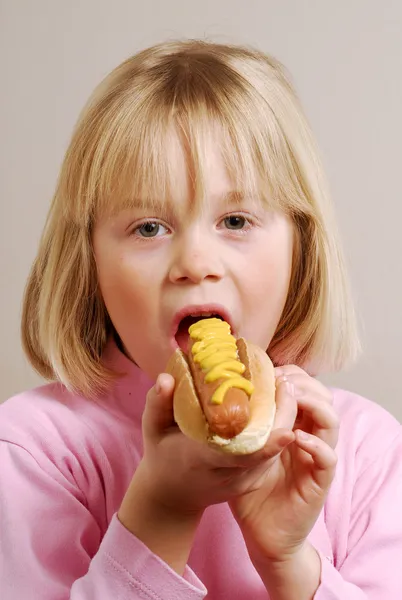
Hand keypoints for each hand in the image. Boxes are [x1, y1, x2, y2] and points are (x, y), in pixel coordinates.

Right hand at [120, 371, 296, 518]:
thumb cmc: (162, 455)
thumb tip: (167, 377)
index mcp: (202, 461)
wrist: (171, 497)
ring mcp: (243, 481)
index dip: (266, 445)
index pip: (239, 456)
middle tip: (287, 384)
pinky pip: (272, 455)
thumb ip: (157, 402)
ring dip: (285, 422)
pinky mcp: (252, 480)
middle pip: (265, 452)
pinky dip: (280, 432)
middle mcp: (228, 475)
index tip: (288, 430)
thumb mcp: (152, 429)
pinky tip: (282, 406)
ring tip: (287, 388)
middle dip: (283, 419)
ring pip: (273, 453)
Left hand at [229, 365, 338, 565]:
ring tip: (290, 398)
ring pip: (331, 419)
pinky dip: (316, 444)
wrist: (263, 533)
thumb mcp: (240, 449)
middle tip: (279, 380)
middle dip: (303, 382)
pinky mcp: (320, 481)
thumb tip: (209, 396)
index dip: (291, 374)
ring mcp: (317, 457)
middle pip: (322, 396)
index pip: (304, 388)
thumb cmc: (250, 489)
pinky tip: (294, 438)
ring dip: (313, 404)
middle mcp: (309, 436)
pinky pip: (328, 456)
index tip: (267, 369)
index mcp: (293, 425)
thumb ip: (237, 424)